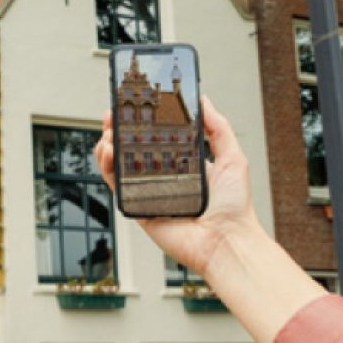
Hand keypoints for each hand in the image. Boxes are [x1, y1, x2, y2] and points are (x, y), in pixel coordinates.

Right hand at [95, 96, 263, 277]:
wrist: (228, 241)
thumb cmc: (234, 207)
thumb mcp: (232, 157)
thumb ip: (218, 128)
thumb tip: (203, 101)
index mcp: (181, 165)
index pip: (154, 139)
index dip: (141, 123)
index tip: (133, 106)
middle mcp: (162, 178)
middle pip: (130, 150)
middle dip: (118, 130)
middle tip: (113, 116)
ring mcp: (148, 193)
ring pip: (118, 166)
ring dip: (108, 145)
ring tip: (109, 132)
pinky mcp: (138, 209)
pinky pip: (117, 186)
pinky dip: (107, 168)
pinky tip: (108, 151)